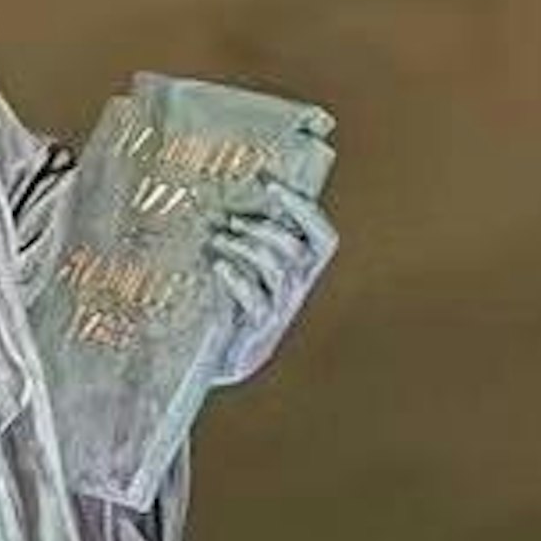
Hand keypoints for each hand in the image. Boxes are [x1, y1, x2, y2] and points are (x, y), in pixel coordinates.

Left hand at [203, 187, 333, 384]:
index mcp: (301, 271)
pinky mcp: (257, 330)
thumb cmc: (231, 305)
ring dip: (247, 248)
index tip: (271, 183)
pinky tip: (217, 265)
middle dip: (267, 228)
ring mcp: (279, 311)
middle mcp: (296, 290)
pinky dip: (237, 279)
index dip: (304, 209)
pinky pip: (256, 302)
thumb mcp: (243, 268)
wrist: (221, 358)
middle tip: (233, 219)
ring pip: (278, 271)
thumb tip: (221, 194)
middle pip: (299, 252)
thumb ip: (245, 239)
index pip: (323, 237)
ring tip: (217, 238)